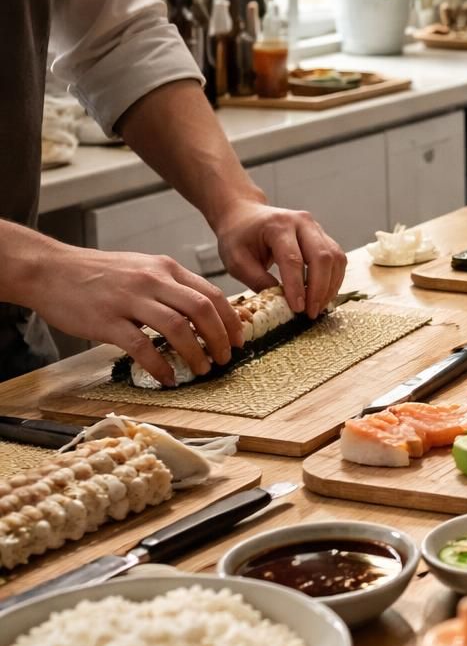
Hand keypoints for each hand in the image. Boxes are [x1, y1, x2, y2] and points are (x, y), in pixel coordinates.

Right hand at [29, 245, 242, 386]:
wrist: (48, 269)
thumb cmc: (96, 273)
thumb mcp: (142, 268)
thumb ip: (170, 286)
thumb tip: (201, 313)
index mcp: (165, 268)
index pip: (212, 293)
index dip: (231, 320)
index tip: (238, 340)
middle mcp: (152, 280)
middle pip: (202, 310)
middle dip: (221, 338)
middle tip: (225, 359)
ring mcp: (129, 300)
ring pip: (177, 328)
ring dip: (196, 353)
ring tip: (202, 369)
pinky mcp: (107, 320)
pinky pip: (142, 347)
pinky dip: (160, 366)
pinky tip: (168, 378)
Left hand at [212, 199, 346, 317]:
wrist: (245, 215)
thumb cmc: (239, 237)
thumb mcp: (237, 260)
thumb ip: (258, 280)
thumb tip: (282, 302)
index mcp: (278, 225)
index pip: (293, 259)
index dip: (297, 287)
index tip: (298, 309)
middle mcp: (302, 223)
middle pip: (321, 257)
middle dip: (319, 289)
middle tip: (311, 313)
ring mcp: (316, 228)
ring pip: (335, 258)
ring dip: (330, 286)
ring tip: (318, 307)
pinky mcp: (324, 237)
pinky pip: (337, 259)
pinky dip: (333, 280)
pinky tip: (323, 295)